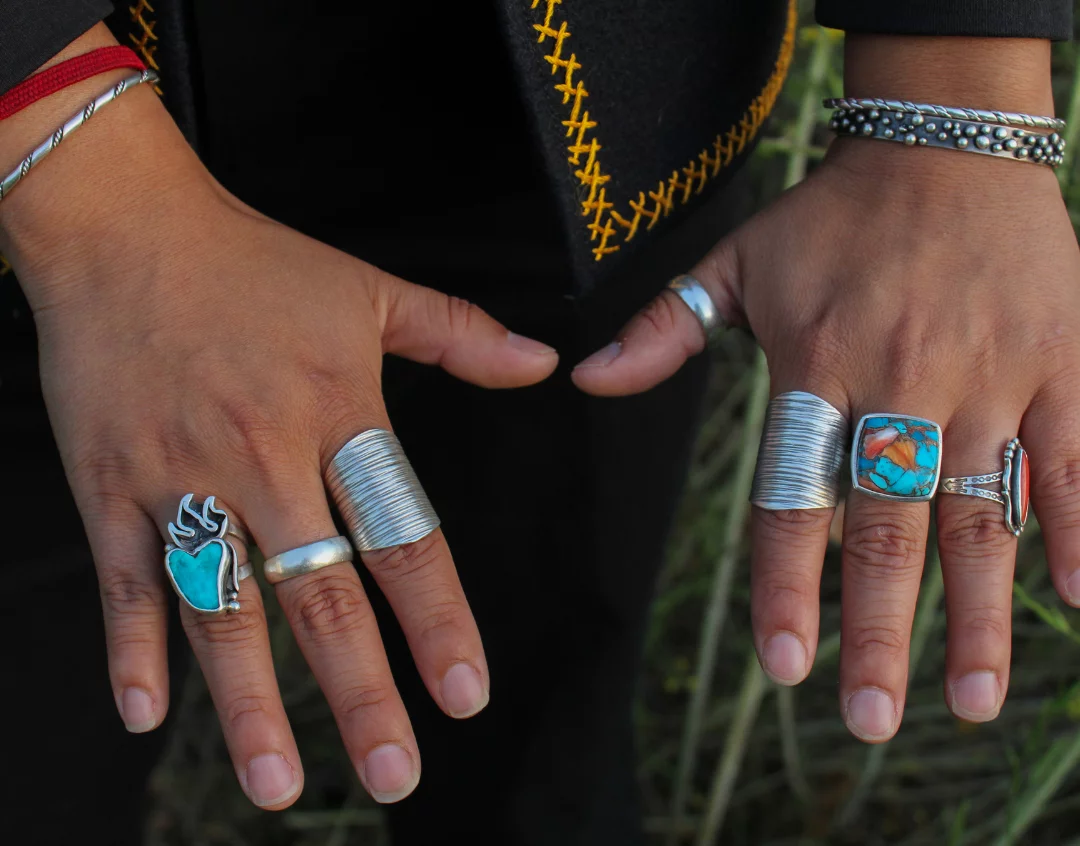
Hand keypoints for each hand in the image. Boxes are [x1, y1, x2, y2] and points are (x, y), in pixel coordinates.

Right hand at [1, 83, 557, 805]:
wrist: (125, 225)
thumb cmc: (256, 262)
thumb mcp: (370, 289)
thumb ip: (462, 335)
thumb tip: (545, 363)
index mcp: (336, 412)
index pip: (402, 536)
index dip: (438, 620)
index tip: (465, 694)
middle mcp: (264, 454)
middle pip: (320, 594)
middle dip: (360, 692)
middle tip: (393, 774)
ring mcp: (181, 473)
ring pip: (222, 607)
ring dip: (249, 702)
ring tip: (277, 787)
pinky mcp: (111, 482)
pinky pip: (124, 579)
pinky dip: (131, 648)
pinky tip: (148, 717)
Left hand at [572, 133, 1079, 740]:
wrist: (943, 142)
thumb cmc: (831, 215)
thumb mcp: (734, 262)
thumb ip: (663, 331)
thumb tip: (584, 378)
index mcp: (817, 367)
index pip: (794, 496)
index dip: (787, 585)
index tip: (783, 666)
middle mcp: (902, 383)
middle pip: (886, 528)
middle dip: (877, 631)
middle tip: (869, 720)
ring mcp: (988, 376)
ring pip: (980, 511)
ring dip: (978, 612)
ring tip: (970, 699)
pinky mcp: (1058, 362)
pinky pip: (1074, 456)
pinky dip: (1078, 526)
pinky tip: (1079, 600)